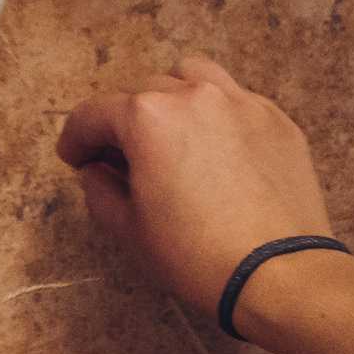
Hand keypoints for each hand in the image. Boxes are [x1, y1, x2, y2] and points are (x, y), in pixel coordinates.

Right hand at [56, 57, 333, 313]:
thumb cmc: (196, 257)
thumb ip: (100, 191)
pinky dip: (215, 115)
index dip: (76, 138)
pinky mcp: (276, 120)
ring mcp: (241, 102)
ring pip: (193, 78)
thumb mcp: (131, 230)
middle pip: (143, 92)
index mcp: (148, 117)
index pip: (94, 114)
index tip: (73, 158)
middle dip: (123, 122)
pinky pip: (234, 101)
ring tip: (171, 134)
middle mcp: (194, 95)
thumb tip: (95, 170)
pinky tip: (217, 151)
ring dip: (172, 99)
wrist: (280, 275)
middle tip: (120, 158)